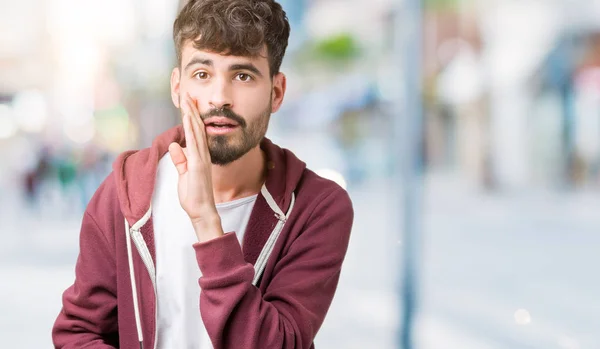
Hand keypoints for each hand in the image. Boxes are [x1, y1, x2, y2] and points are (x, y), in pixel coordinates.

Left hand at [168, 93, 222, 241]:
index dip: (190, 117)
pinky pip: (195, 144)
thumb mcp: (184, 175)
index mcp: (199, 156)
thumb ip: (180, 160)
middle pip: (196, 128)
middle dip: (191, 111)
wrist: (201, 211)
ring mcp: (201, 159)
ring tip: (187, 101)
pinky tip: (189, 119)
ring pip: (196, 132)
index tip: (186, 103)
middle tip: (187, 94)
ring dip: (191, 116)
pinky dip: (191, 130)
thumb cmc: (194, 196)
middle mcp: (202, 154)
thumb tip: (174, 146)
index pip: (194, 133)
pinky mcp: (198, 165)